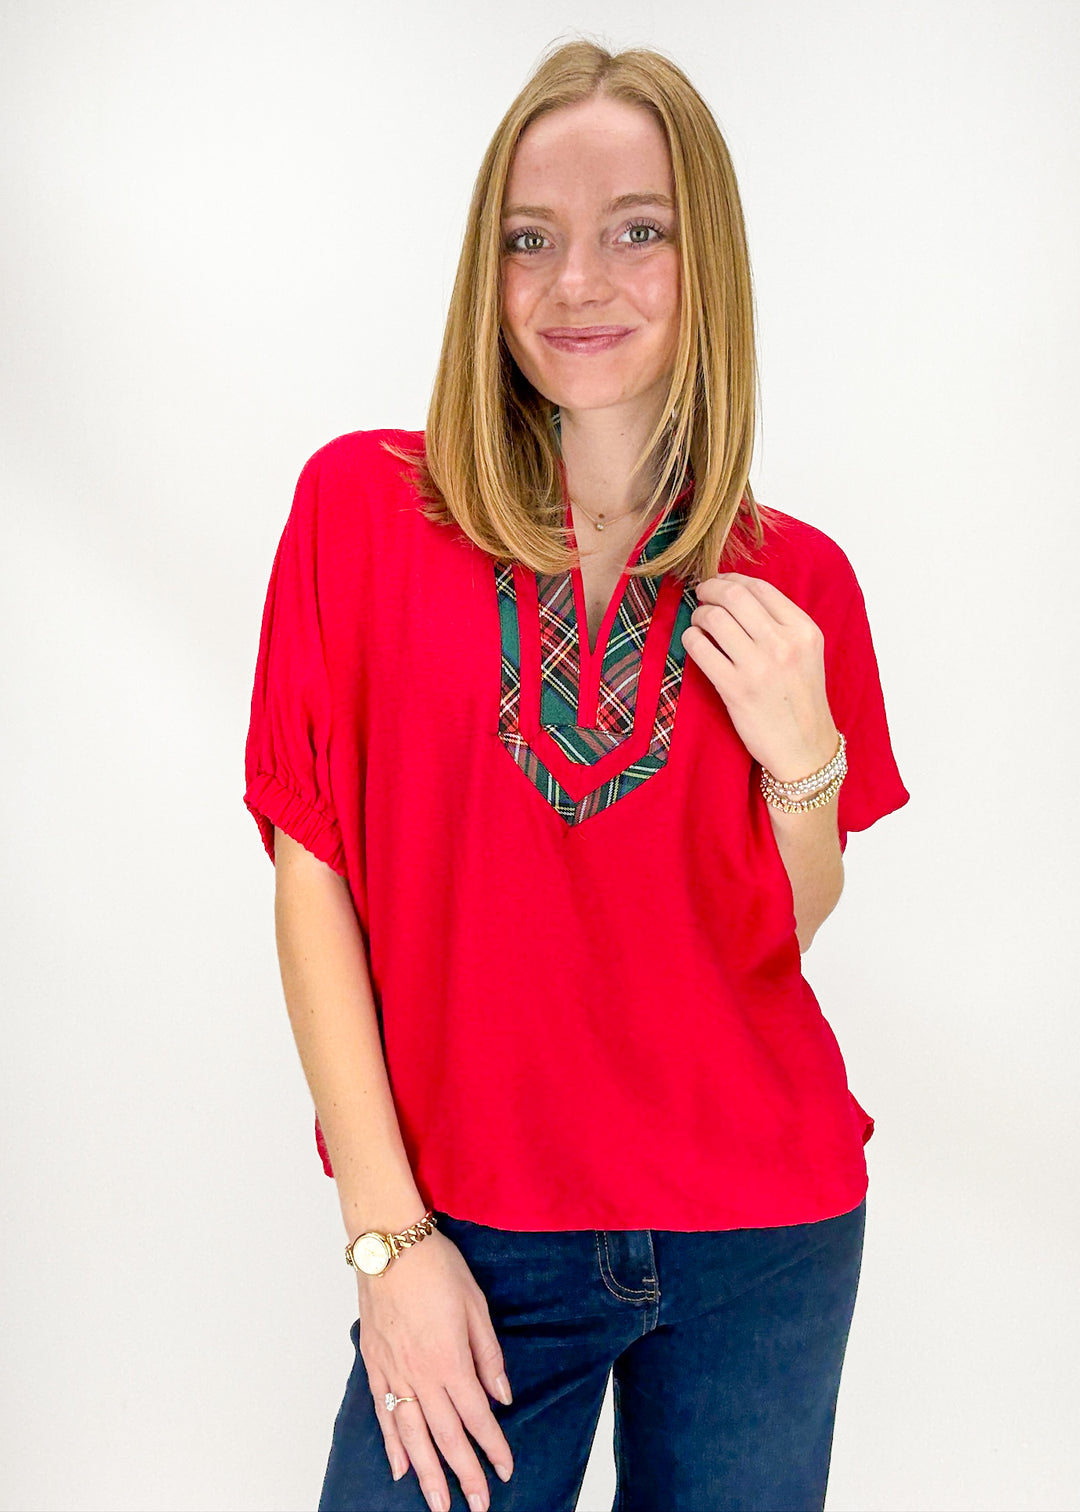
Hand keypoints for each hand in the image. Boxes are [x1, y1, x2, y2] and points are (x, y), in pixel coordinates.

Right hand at [356, 1227, 513, 1511]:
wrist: (389, 1243)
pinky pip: (383, 1413)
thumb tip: (502, 1396)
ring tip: (438, 1504)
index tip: (505, 1472)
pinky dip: (391, 1444)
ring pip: (412, 1435)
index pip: (476, 1417)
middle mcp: (421, 1375)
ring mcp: (394, 1372)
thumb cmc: (437, 1267)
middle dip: (464, 1474)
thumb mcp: (476, 1305)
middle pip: (446, 1436)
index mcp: (450, 1360)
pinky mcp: (374, 1364)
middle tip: (476, 1505)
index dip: (493, 1447)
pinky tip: (400, 1468)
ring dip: (427, 1473)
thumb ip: (489, 1355)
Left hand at [682, 572, 838, 779]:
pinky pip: (700, 648)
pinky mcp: (736, 689)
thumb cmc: (800, 700)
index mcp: (804, 631)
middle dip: (710, 589)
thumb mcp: (806, 654)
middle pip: (734, 595)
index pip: (760, 587)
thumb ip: (781, 624)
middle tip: (701, 594)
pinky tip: (694, 642)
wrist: (805, 750)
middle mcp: (784, 644)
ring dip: (699, 614)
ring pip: (714, 618)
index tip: (720, 583)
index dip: (732, 579)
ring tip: (699, 622)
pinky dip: (691, 639)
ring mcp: (759, 666)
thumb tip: (737, 593)